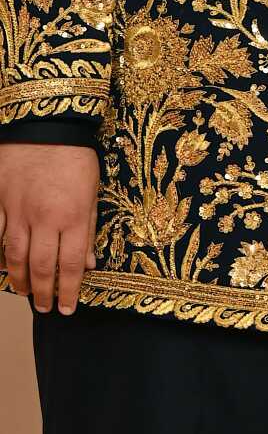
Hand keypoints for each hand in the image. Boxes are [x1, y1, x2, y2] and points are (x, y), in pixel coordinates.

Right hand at [0, 143, 98, 313]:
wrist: (46, 125)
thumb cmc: (75, 156)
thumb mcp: (92, 190)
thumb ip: (89, 227)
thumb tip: (90, 263)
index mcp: (73, 215)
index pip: (71, 264)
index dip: (69, 291)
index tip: (68, 308)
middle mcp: (45, 218)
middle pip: (40, 267)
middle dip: (43, 293)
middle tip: (46, 307)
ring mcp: (19, 212)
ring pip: (15, 257)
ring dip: (19, 280)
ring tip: (26, 293)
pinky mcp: (1, 202)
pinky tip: (5, 267)